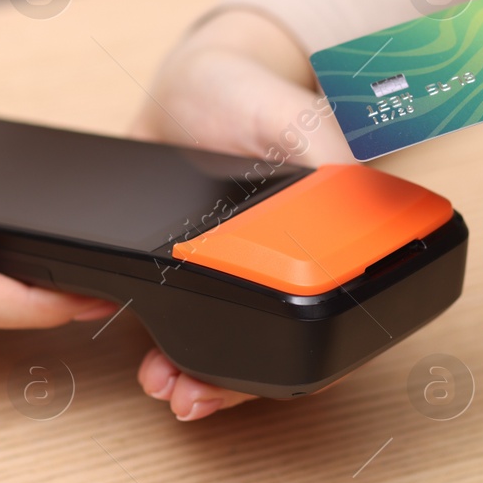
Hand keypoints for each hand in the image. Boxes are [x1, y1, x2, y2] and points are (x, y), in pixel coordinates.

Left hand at [132, 6, 349, 419]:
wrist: (188, 86)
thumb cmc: (248, 92)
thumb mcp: (292, 113)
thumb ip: (324, 148)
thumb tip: (351, 194)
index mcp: (326, 242)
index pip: (327, 320)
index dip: (303, 362)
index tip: (267, 376)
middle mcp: (282, 269)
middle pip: (274, 353)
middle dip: (231, 385)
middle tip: (191, 396)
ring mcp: (231, 276)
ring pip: (222, 348)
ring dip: (191, 374)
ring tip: (160, 382)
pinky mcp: (183, 271)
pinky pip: (172, 321)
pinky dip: (154, 340)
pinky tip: (131, 342)